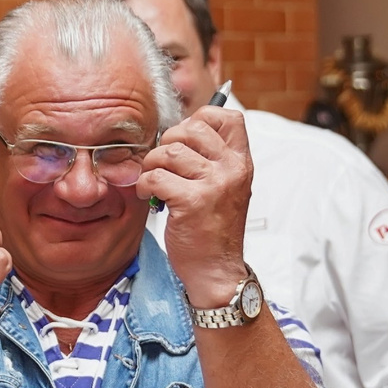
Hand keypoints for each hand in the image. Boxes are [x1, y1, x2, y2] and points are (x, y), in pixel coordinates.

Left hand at [138, 105, 253, 308]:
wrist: (216, 270)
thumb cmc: (214, 228)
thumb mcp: (225, 187)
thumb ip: (213, 158)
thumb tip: (182, 130)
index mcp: (241, 162)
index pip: (227, 117)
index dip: (200, 119)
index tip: (185, 140)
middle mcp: (232, 169)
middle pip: (191, 128)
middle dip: (167, 143)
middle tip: (163, 165)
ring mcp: (214, 185)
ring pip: (169, 151)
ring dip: (151, 165)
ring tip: (154, 183)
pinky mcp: (192, 202)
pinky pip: (157, 176)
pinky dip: (145, 185)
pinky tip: (151, 197)